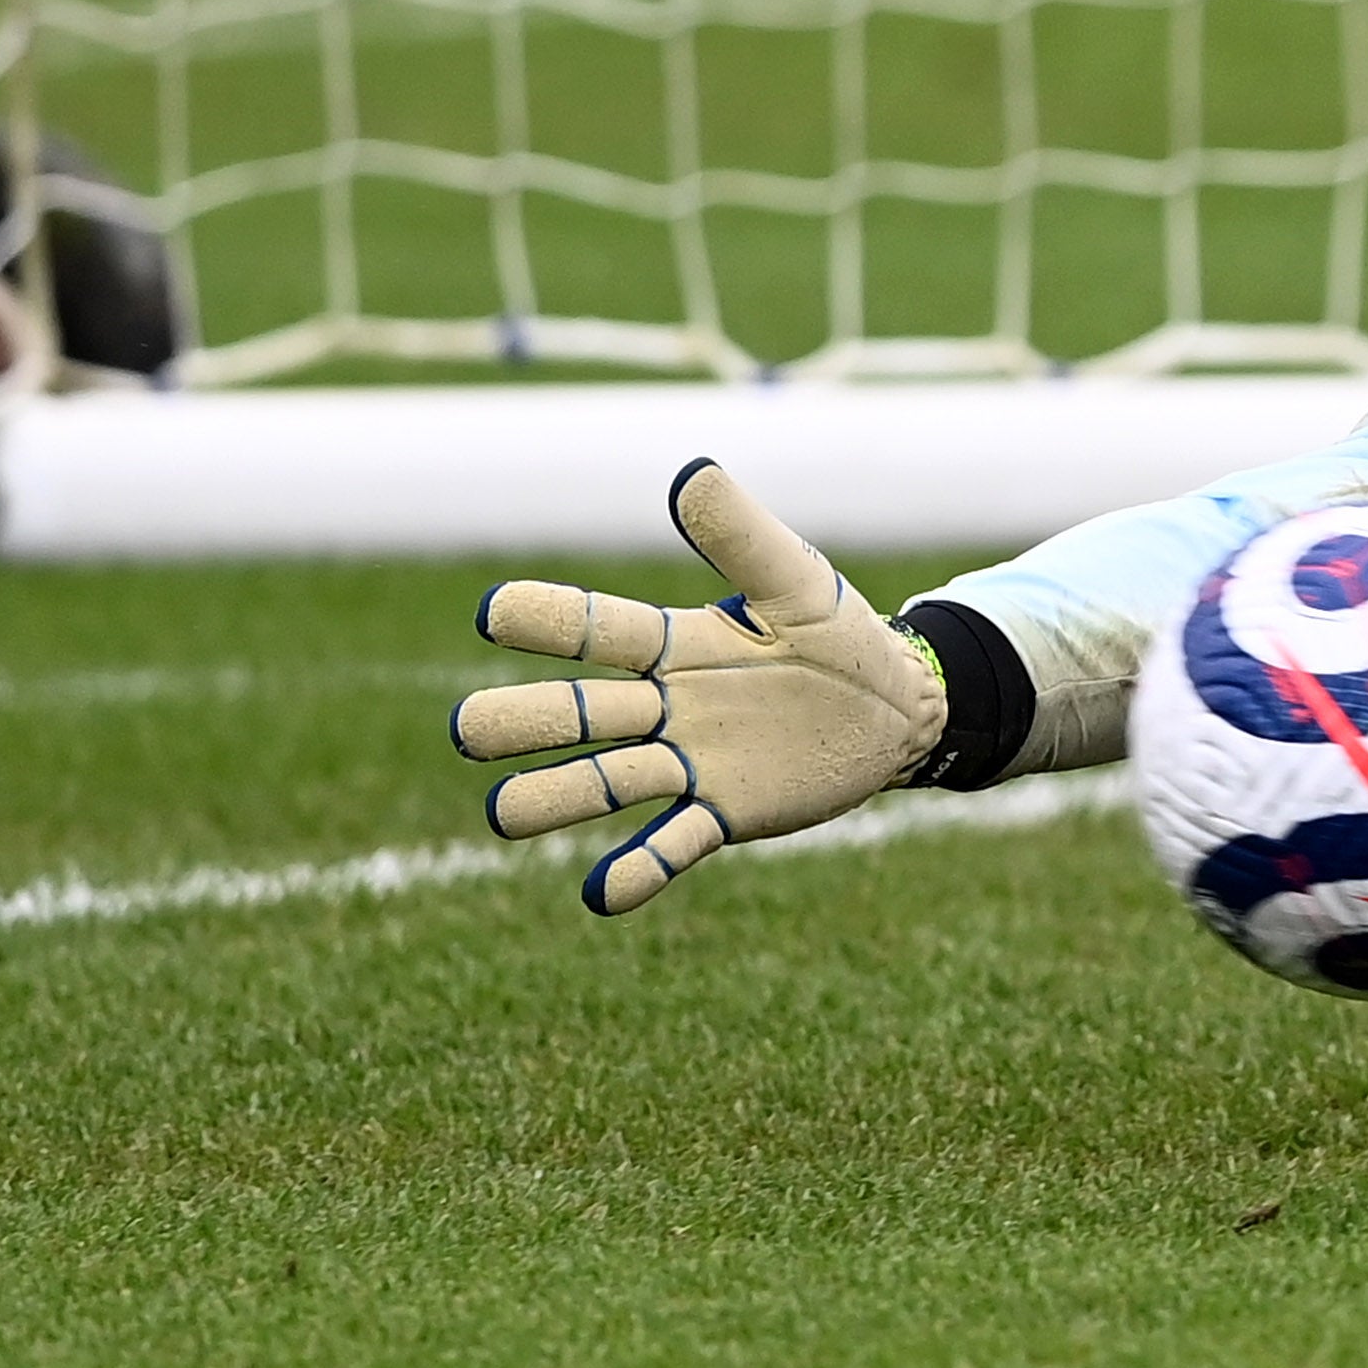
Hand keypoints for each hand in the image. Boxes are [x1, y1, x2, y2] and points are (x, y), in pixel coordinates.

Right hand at [451, 460, 947, 913]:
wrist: (899, 709)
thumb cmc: (840, 636)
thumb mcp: (799, 582)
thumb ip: (744, 537)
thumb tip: (691, 472)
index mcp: (678, 644)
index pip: (602, 630)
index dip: (551, 620)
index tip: (493, 610)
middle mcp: (667, 707)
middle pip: (581, 716)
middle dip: (525, 722)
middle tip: (467, 727)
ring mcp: (690, 764)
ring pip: (608, 782)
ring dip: (557, 798)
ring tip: (502, 814)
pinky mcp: (724, 813)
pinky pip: (672, 843)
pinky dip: (639, 870)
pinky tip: (600, 895)